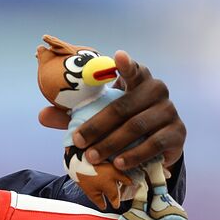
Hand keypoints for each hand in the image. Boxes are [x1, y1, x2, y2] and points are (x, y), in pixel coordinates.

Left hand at [37, 50, 184, 170]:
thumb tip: (42, 114)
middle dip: (97, 125)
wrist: (155, 148)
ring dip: (112, 143)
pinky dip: (134, 154)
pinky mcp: (177, 133)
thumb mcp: (96, 117)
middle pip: (123, 106)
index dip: (126, 64)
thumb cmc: (121, 125)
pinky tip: (119, 163)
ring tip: (93, 157)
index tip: (118, 57)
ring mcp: (169, 111)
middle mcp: (157, 91)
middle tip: (77, 141)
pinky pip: (154, 144)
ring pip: (136, 126)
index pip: (133, 69)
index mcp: (137, 81)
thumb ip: (72, 114)